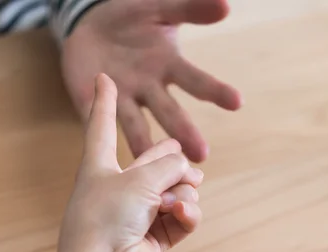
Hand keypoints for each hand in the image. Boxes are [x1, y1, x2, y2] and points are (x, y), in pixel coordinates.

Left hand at [58, 74, 202, 251]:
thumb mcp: (139, 178)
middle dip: (173, 162)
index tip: (101, 76)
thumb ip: (169, 166)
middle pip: (153, 162)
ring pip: (174, 189)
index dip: (104, 101)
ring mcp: (134, 213)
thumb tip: (189, 174)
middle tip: (190, 161)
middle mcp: (115, 187)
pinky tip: (183, 212)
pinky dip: (186, 214)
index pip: (102, 125)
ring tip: (177, 199)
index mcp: (98, 165)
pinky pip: (180, 216)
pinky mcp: (152, 236)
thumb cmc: (107, 215)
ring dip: (183, 191)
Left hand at [61, 0, 241, 161]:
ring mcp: (120, 98)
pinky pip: (93, 116)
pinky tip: (102, 147)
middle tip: (201, 155)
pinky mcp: (91, 101)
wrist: (91, 24)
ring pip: (134, 125)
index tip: (236, 102)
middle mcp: (148, 89)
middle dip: (184, 133)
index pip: (195, 81)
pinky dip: (97, 126)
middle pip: (169, 113)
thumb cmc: (132, 18)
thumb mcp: (160, 8)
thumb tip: (226, 7)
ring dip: (143, 144)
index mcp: (168, 67)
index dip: (214, 91)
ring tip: (151, 161)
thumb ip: (189, 9)